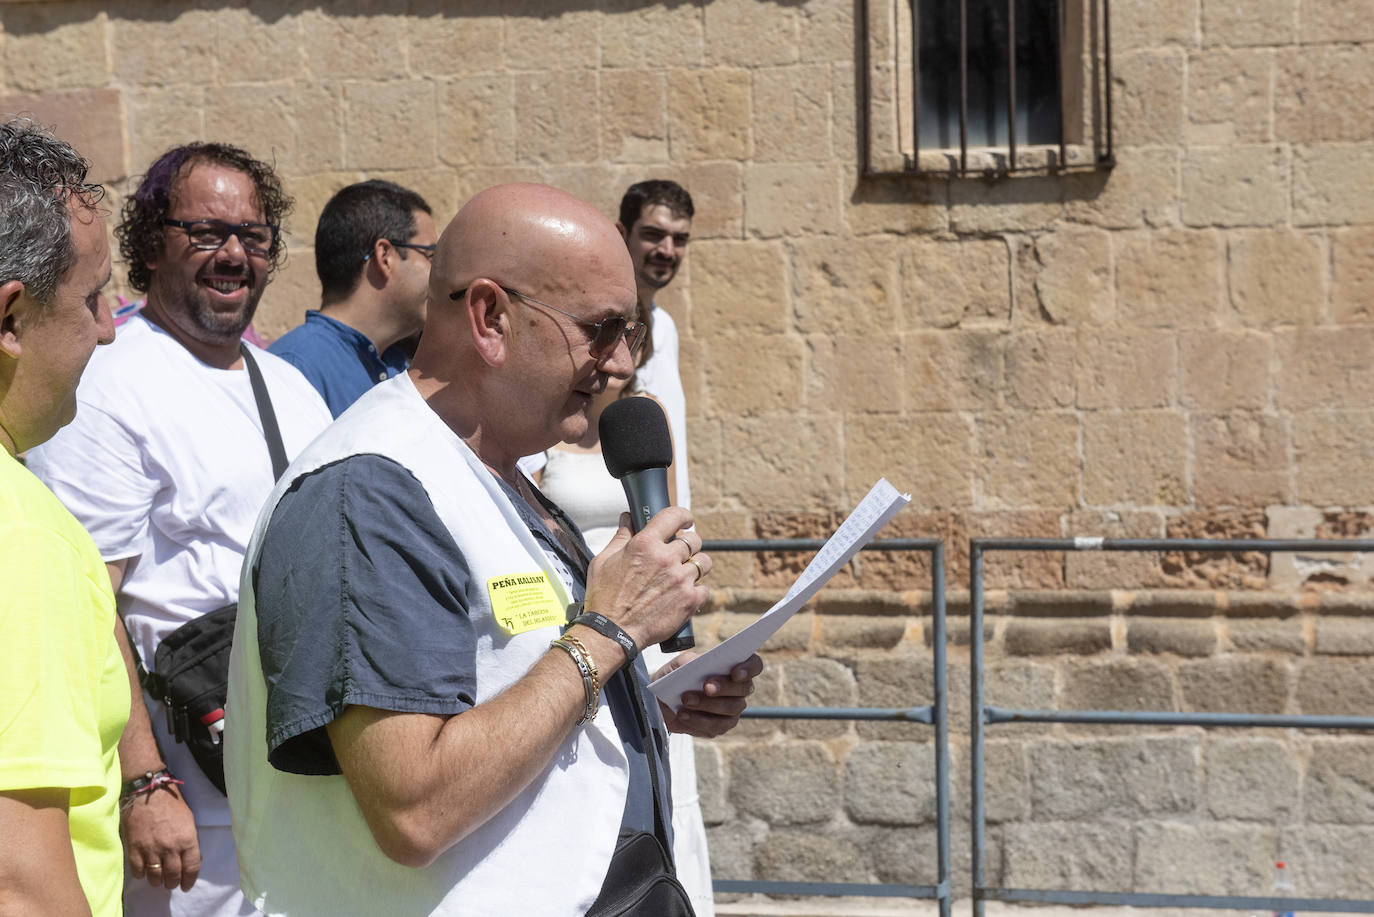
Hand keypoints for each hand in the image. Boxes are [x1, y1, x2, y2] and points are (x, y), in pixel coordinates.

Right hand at [120, 783, 200, 890]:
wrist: (147, 793)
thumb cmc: (171, 803)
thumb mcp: (188, 820)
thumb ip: (190, 840)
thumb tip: (192, 856)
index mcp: (187, 839)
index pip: (192, 867)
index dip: (189, 880)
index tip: (186, 885)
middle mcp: (170, 848)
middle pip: (173, 875)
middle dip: (173, 883)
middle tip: (171, 883)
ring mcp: (151, 850)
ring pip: (155, 877)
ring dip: (157, 882)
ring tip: (158, 880)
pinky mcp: (134, 849)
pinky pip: (138, 871)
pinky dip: (141, 874)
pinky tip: (144, 871)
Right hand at [585, 509, 710, 654]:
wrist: (611, 633)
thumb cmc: (604, 598)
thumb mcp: (604, 561)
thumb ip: (620, 536)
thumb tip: (627, 518)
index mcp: (645, 544)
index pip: (674, 516)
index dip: (683, 515)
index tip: (686, 520)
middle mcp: (666, 558)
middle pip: (694, 540)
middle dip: (688, 545)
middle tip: (680, 554)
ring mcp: (680, 580)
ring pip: (704, 562)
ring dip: (696, 566)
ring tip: (684, 575)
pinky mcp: (690, 601)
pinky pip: (705, 589)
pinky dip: (697, 592)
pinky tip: (684, 595)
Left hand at [657, 653, 763, 737]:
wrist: (660, 701)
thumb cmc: (675, 678)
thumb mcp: (678, 664)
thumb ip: (690, 660)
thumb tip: (699, 663)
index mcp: (732, 667)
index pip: (754, 665)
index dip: (749, 668)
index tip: (735, 672)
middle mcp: (737, 689)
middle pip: (744, 689)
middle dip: (725, 687)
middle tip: (706, 687)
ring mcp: (731, 709)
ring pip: (731, 708)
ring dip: (708, 704)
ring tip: (686, 700)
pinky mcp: (720, 727)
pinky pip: (716, 727)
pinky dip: (698, 720)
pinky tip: (683, 714)